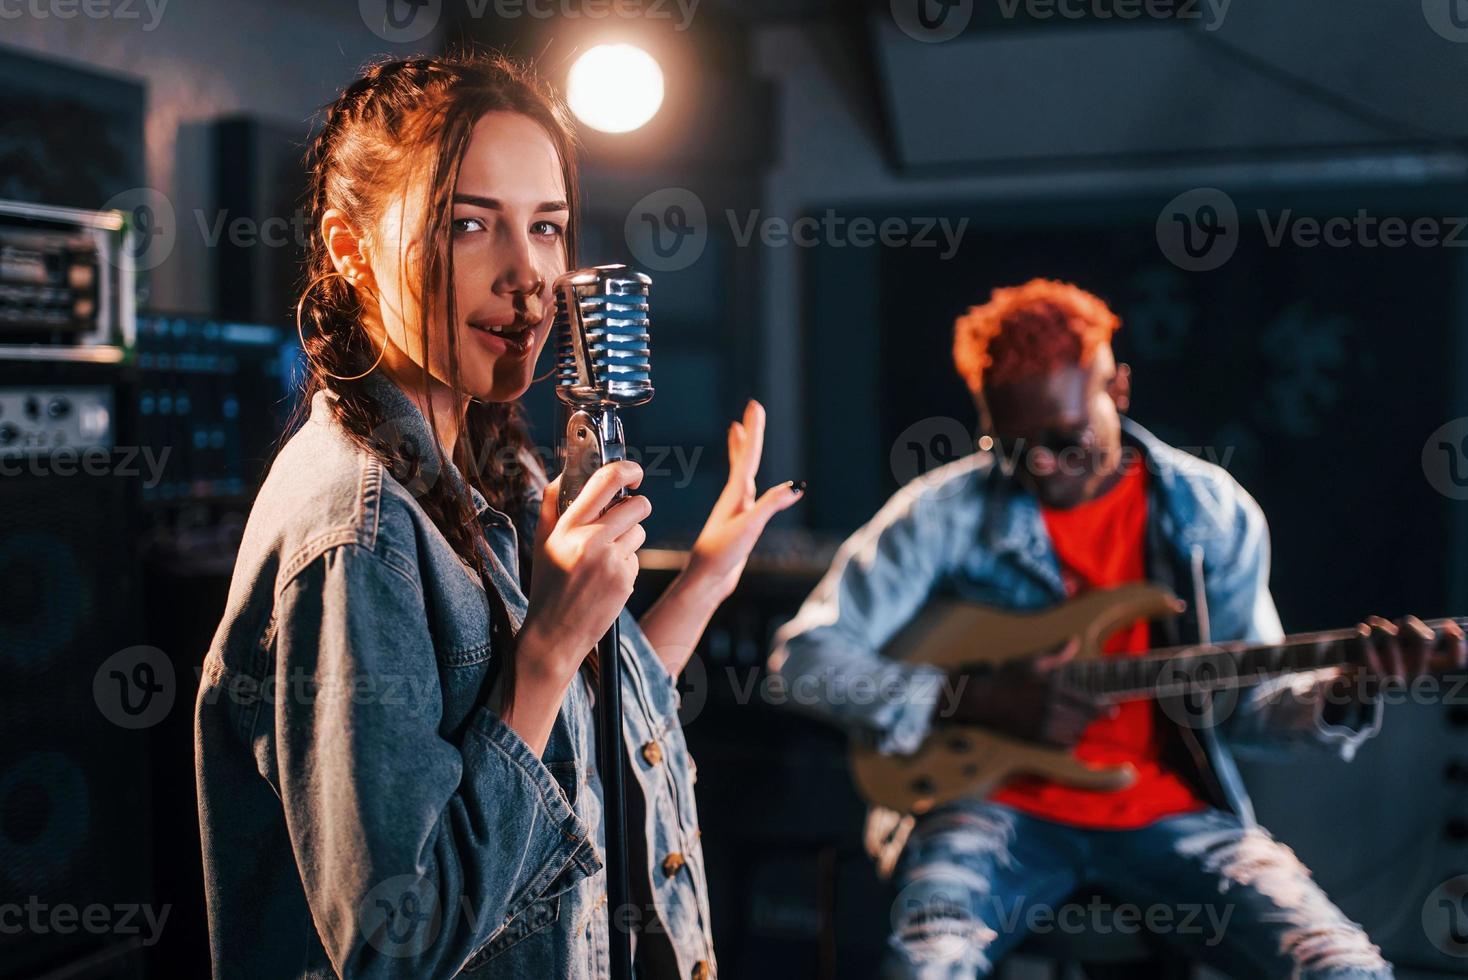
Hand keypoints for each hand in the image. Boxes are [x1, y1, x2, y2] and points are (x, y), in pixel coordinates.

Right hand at [520, 460, 649, 679]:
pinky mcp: (626, 580)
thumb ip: (553, 503)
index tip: (633, 471)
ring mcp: (611, 562)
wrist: (555, 634)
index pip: (605, 481)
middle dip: (635, 507)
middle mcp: (591, 541)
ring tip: (603, 558)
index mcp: (568, 527)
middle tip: (622, 516)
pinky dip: (625, 563)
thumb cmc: (548, 585)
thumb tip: (569, 471)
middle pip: (637, 505)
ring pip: (639, 531)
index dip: (626, 468)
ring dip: (628, 539)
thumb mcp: (542, 541)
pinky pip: (636, 557)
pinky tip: (605, 579)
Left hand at [682, 399, 804, 602]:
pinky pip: (749, 492)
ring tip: (739, 433)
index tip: (754, 406)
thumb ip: (770, 506)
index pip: (747, 455)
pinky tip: (754, 484)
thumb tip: (795, 487)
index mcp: (736, 494)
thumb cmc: (722, 554)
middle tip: (751, 410)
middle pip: (744, 458)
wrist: (707, 579)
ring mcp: (737, 509)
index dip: (753, 431)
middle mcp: (735, 497)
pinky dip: (752, 479)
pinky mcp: (740, 522)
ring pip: (743, 472)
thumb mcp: (749, 528)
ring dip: (743, 451)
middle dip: (749, 434)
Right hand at [938, 638, 1115, 746]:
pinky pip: (1061, 745)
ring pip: (1074, 733)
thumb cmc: (1007, 678)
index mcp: (1052, 689)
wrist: (983, 700)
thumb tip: (1074, 641)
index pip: (1087, 703)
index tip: (1112, 710)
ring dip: (1080, 728)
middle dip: (1092, 718)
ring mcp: (1042, 726)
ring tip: (1080, 722)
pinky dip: (1068, 741)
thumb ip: (1057, 654)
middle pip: (1083, 719)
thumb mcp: (1032, 662)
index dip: (1103, 708)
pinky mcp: (1034, 738)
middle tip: (1099, 715)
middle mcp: (1049, 709)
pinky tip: (1067, 735)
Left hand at [1347, 615, 1465, 688]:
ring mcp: (1399, 681)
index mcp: (1427, 667)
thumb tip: (1406, 624)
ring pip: (1391, 638)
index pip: (1454, 661)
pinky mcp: (1376, 682)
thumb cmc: (1378, 656)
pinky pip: (1369, 651)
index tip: (1448, 626)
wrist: (1351, 682)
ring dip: (1381, 628)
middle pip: (1424, 640)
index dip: (1457, 643)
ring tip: (1373, 627)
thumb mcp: (1397, 645)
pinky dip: (1363, 637)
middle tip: (1400, 623)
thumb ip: (1409, 634)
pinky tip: (1361, 630)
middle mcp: (1417, 677)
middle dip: (1410, 624)